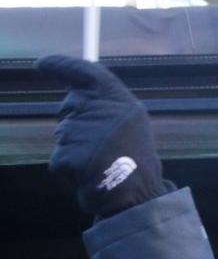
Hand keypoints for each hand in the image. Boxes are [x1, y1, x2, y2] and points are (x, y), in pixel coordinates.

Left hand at [35, 55, 167, 216]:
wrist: (137, 194)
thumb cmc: (135, 158)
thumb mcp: (131, 121)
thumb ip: (106, 105)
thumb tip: (77, 93)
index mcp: (117, 99)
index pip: (84, 72)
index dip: (59, 64)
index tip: (40, 64)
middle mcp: (98, 111)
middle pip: (71, 105)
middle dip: (77, 121)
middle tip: (100, 143)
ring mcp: (80, 133)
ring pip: (64, 133)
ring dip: (75, 147)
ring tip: (99, 160)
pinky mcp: (66, 156)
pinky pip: (59, 156)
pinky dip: (70, 167)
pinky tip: (88, 172)